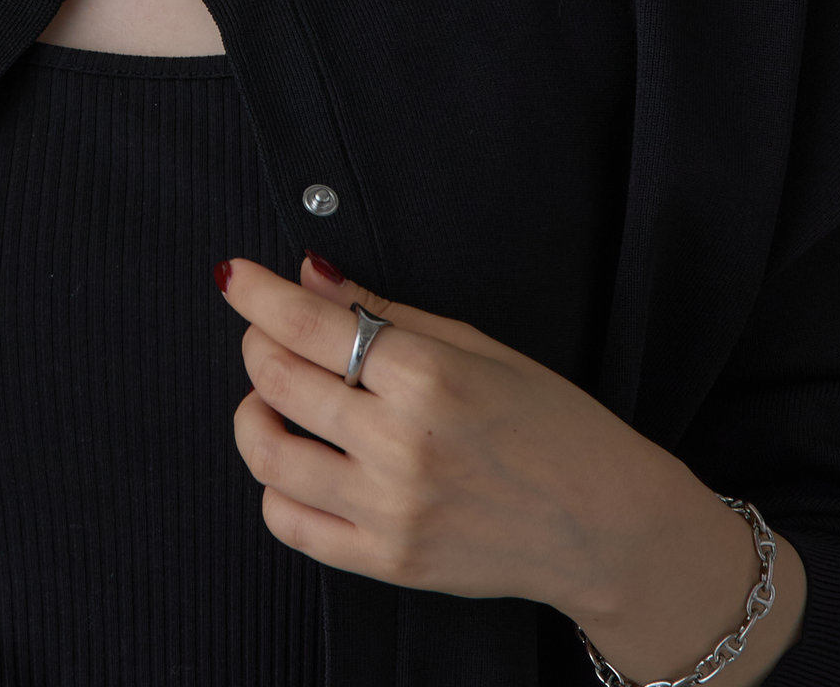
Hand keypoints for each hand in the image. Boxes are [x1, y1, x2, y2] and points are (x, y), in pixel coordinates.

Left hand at [217, 252, 800, 682]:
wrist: (607, 526)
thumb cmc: (550, 421)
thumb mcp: (475, 344)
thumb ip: (382, 310)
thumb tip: (307, 275)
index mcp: (428, 377)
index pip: (310, 325)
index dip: (258, 294)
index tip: (232, 276)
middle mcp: (401, 445)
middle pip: (279, 381)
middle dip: (256, 342)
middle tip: (264, 330)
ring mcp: (391, 511)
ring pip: (269, 454)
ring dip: (251, 414)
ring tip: (268, 398)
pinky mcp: (387, 562)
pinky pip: (291, 524)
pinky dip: (274, 486)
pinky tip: (296, 459)